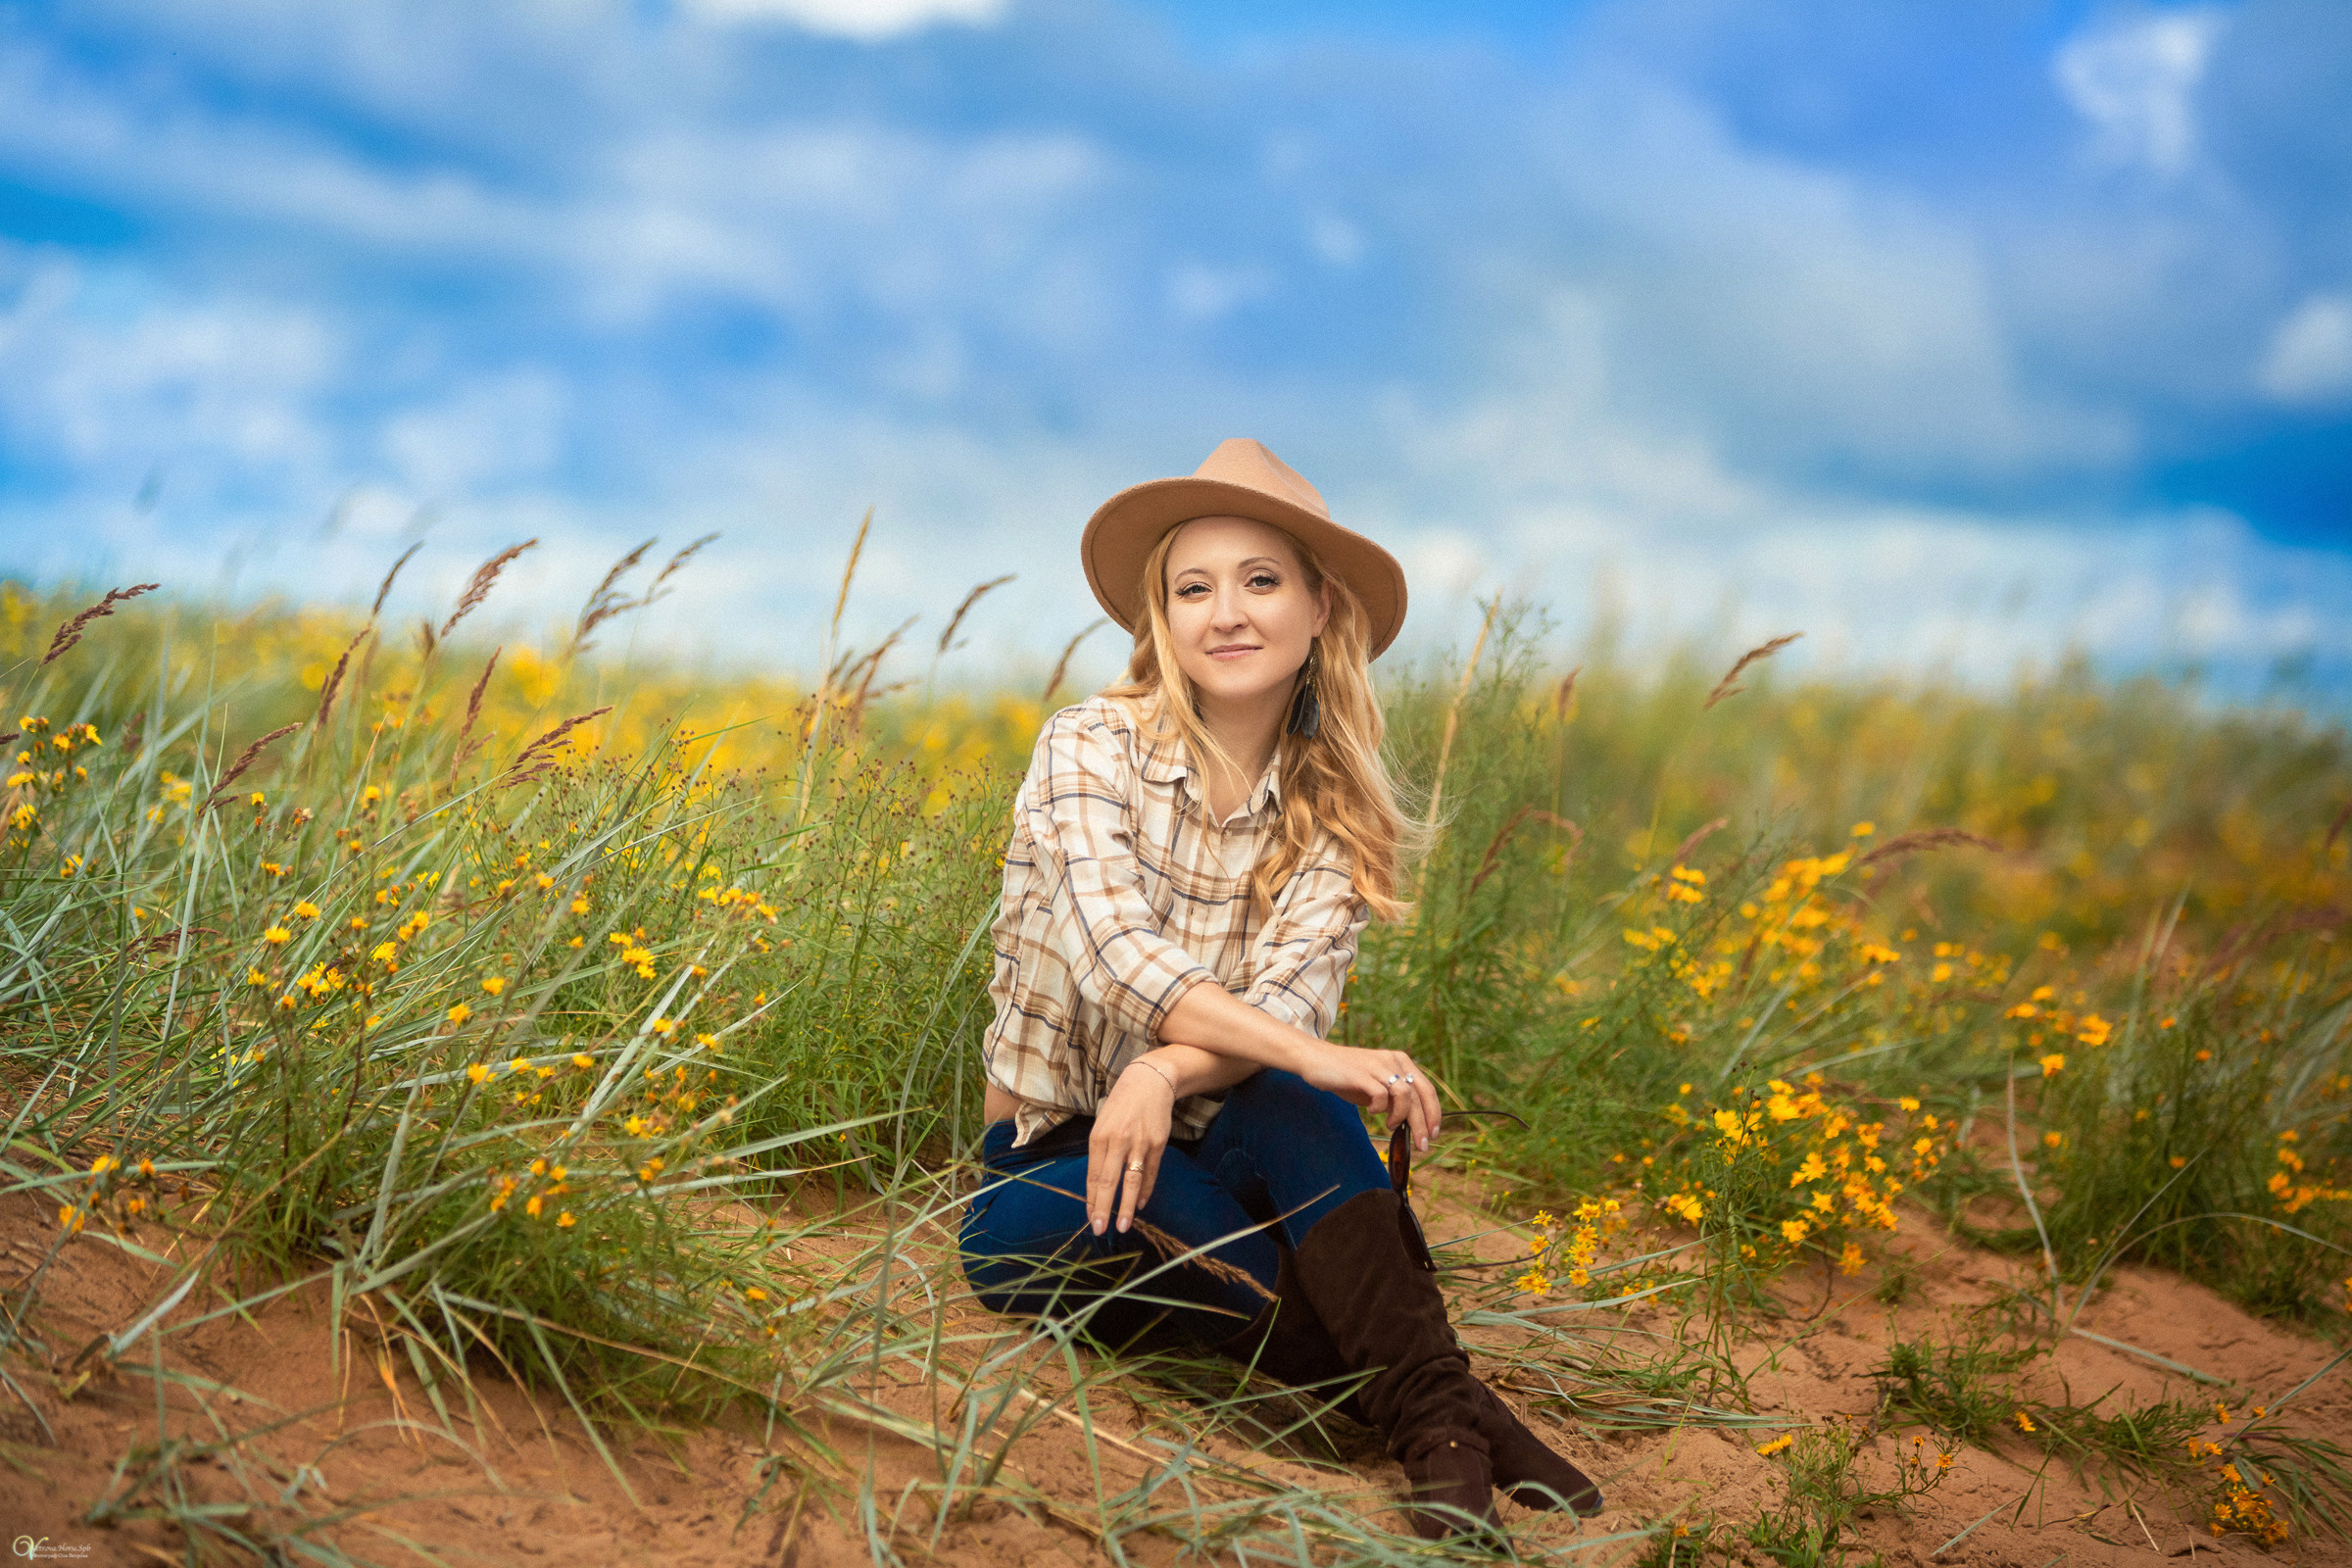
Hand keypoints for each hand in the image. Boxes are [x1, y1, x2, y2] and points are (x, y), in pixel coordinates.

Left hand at [1087, 1058, 1176, 1235]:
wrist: (1150, 1081)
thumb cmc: (1121, 1104)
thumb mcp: (1103, 1123)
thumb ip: (1100, 1151)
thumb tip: (1097, 1184)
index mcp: (1098, 1137)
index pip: (1092, 1175)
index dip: (1091, 1199)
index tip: (1090, 1219)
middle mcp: (1117, 1141)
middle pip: (1108, 1181)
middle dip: (1103, 1208)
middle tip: (1100, 1230)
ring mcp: (1139, 1143)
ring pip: (1131, 1181)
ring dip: (1127, 1206)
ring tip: (1124, 1225)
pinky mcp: (1158, 1143)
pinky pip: (1150, 1172)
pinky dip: (1145, 1190)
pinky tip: (1141, 1204)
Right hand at [1289, 1042, 1440, 1151]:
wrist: (1316, 1059)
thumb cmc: (1347, 1075)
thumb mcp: (1376, 1085)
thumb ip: (1393, 1099)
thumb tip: (1412, 1123)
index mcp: (1401, 1062)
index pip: (1427, 1089)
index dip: (1434, 1113)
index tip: (1433, 1134)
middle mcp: (1393, 1061)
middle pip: (1419, 1096)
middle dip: (1423, 1124)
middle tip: (1422, 1144)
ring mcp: (1378, 1066)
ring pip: (1405, 1095)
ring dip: (1401, 1117)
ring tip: (1390, 1125)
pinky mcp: (1362, 1074)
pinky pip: (1381, 1095)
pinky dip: (1380, 1109)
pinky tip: (1371, 1112)